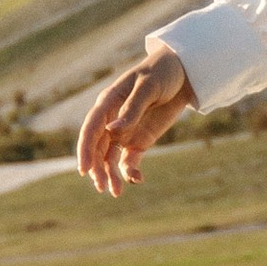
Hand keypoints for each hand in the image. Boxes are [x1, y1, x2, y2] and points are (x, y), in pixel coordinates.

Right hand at [76, 48, 196, 194]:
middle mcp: (111, 120)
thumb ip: (132, 109)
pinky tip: (136, 179)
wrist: (182, 75)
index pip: (91, 128)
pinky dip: (130, 171)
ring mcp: (124, 132)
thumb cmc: (161, 73)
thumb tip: (112, 131)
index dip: (85, 149)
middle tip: (102, 187)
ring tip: (116, 192)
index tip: (84, 169)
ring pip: (110, 158)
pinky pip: (129, 160)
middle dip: (98, 168)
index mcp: (108, 102)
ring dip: (111, 174)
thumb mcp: (148, 88)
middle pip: (98, 147)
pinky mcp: (138, 141)